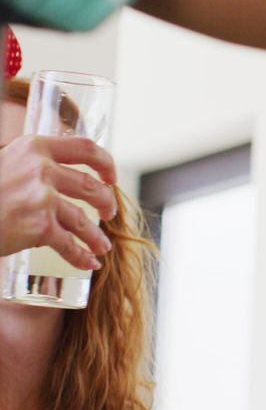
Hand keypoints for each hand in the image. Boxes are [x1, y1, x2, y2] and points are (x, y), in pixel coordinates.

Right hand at [0, 135, 117, 267]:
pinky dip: (82, 256)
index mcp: (34, 147)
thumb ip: (32, 164)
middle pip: (91, 186)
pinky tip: (89, 263)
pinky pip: (69, 244)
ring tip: (102, 246)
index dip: (106, 162)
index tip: (110, 177)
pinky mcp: (38, 226)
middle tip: (108, 214)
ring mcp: (42, 197)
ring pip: (83, 220)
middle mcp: (42, 169)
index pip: (85, 147)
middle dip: (106, 202)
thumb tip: (63, 171)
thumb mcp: (6, 164)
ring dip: (96, 236)